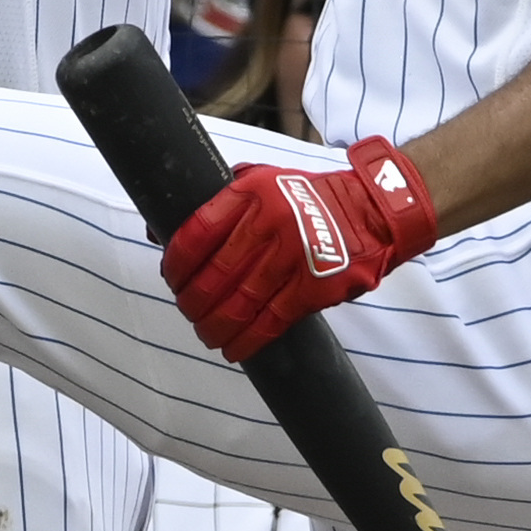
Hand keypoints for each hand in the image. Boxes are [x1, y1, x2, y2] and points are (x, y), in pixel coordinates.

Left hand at [163, 137, 436, 360]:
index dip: (175, 264)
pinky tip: (234, 348)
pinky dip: (247, 340)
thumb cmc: (307, 199)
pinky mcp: (315, 286)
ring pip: (238, 303)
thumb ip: (217, 201)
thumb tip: (156, 229)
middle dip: (192, 302)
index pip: (196, 233)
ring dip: (214, 326)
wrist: (374, 211)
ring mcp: (294, 255)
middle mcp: (271, 222)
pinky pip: (270, 322)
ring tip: (206, 334)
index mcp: (251, 192)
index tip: (170, 278)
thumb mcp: (262, 182)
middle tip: (188, 310)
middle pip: (213, 275)